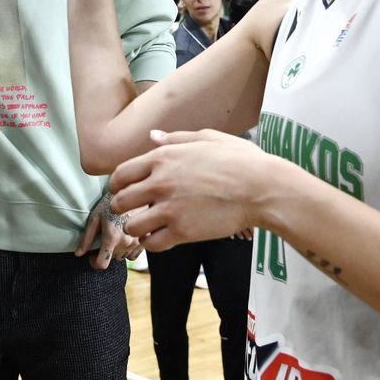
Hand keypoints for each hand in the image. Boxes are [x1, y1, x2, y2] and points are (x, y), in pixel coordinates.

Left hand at [75, 192, 143, 269]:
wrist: (134, 189)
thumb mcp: (95, 217)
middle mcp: (126, 242)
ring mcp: (137, 242)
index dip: (94, 263)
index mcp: (112, 237)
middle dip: (105, 253)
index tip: (92, 256)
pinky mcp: (146, 239)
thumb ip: (86, 237)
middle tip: (103, 238)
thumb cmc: (111, 201)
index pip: (102, 264)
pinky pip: (135, 254)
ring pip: (123, 257)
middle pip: (112, 260)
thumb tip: (78, 254)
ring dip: (117, 252)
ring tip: (115, 235)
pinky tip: (125, 237)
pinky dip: (129, 250)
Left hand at [110, 129, 269, 250]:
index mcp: (163, 158)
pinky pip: (151, 244)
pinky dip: (151, 243)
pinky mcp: (182, 232)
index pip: (121, 174)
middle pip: (121, 201)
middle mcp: (160, 183)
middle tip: (131, 211)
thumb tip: (152, 136)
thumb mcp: (206, 138)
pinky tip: (160, 237)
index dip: (117, 185)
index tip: (122, 191)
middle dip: (122, 207)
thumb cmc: (239, 160)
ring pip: (132, 226)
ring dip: (136, 227)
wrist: (261, 188)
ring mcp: (170, 209)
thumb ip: (174, 138)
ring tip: (146, 226)